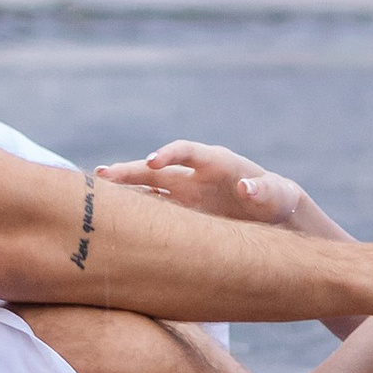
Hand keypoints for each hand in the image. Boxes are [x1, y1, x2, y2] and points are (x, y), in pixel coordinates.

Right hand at [96, 139, 313, 229]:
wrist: (275, 218)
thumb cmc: (277, 201)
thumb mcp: (277, 196)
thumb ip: (264, 190)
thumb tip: (247, 188)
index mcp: (217, 163)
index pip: (188, 152)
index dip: (169, 153)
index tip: (153, 161)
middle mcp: (195, 175)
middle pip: (157, 170)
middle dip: (131, 171)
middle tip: (101, 175)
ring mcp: (185, 196)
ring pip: (148, 191)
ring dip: (124, 191)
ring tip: (94, 192)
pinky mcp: (182, 216)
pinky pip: (154, 213)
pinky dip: (134, 214)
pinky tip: (112, 221)